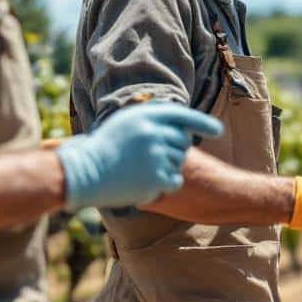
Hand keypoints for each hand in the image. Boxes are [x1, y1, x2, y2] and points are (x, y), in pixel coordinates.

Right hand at [56, 103, 222, 209]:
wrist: (83, 173)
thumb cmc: (101, 148)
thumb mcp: (124, 123)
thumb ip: (149, 119)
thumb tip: (177, 122)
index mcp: (145, 116)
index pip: (182, 116)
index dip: (203, 123)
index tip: (218, 130)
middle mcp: (154, 132)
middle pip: (183, 142)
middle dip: (174, 150)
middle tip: (149, 158)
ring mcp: (156, 155)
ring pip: (178, 163)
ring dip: (166, 168)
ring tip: (140, 170)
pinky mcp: (156, 177)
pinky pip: (175, 181)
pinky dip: (165, 185)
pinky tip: (147, 184)